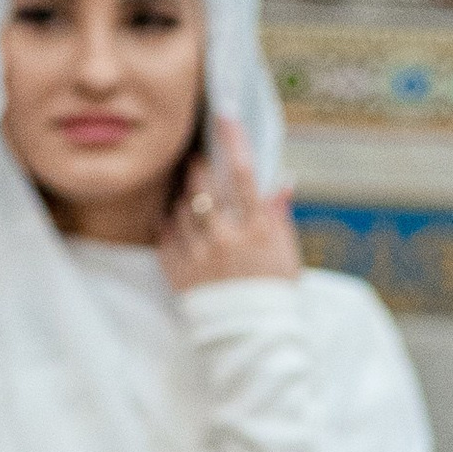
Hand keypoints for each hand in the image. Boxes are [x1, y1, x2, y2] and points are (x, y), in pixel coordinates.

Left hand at [160, 114, 299, 287]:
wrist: (253, 339)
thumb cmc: (274, 293)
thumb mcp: (287, 253)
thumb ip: (278, 215)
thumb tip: (281, 181)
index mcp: (256, 229)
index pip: (242, 173)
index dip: (232, 139)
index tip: (224, 112)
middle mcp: (225, 238)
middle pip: (202, 183)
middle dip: (198, 166)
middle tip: (199, 162)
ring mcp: (199, 255)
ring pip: (181, 206)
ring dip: (186, 198)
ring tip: (196, 206)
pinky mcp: (178, 270)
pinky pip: (166, 233)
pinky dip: (172, 224)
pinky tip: (181, 227)